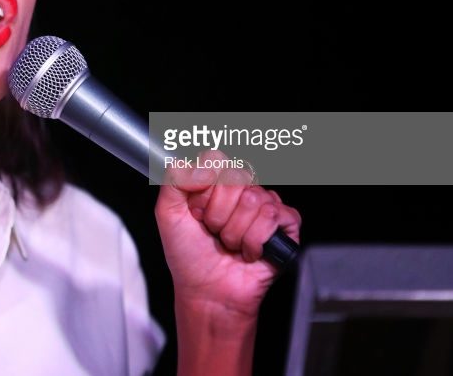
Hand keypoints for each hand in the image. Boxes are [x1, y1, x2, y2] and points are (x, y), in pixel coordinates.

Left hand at [155, 150, 301, 318]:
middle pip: (237, 178)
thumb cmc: (189, 256)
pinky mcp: (285, 226)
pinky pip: (274, 216)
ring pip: (254, 199)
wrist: (207, 292)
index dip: (205, 189)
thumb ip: (174, 179)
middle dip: (218, 213)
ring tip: (229, 244)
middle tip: (213, 231)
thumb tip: (202, 165)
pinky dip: (254, 240)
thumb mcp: (167, 213)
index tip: (196, 212)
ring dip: (234, 231)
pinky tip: (248, 251)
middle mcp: (242, 191)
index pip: (217, 160)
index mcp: (216, 183)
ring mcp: (264, 207)